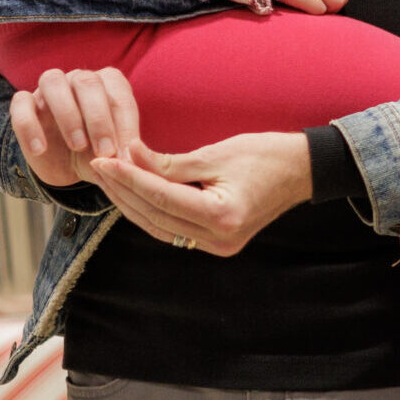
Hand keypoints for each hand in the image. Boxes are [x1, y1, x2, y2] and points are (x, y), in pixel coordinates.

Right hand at [8, 67, 140, 188]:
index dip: (125, 123)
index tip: (125, 153)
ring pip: (53, 81)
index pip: (119, 93)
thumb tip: (133, 161)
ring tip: (77, 146)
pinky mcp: (25, 104)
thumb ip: (126, 155)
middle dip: (98, 118)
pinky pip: (20, 102)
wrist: (66, 167)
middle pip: (87, 82)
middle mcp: (79, 79)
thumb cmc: (97, 153)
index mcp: (108, 84)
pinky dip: (28, 125)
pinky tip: (39, 150)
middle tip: (104, 152)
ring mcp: (49, 89)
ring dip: (67, 114)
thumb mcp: (114, 157)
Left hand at [88, 131, 315, 255]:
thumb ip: (170, 163)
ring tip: (109, 178)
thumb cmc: (265, 154)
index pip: (161, 197)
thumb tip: (130, 156)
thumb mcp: (217, 153)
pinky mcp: (216, 241)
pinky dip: (150, 210)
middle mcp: (219, 239)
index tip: (104, 160)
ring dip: (131, 203)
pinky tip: (132, 193)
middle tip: (98, 165)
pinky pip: (173, 228)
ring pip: (159, 226)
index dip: (129, 178)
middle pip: (156, 216)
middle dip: (124, 191)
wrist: (301, 171)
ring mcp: (218, 245)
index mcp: (223, 216)